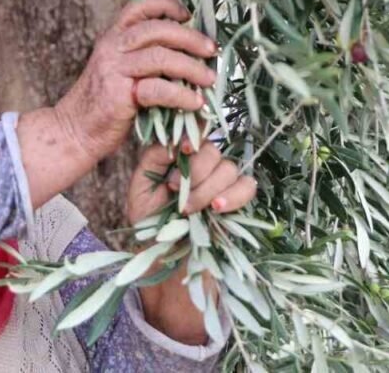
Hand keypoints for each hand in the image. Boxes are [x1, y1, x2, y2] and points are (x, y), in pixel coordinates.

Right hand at [14, 0, 216, 209]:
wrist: (74, 132)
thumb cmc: (104, 104)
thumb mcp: (120, 71)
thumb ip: (145, 59)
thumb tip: (190, 55)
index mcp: (113, 37)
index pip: (140, 7)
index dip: (167, 5)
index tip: (188, 16)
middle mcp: (112, 47)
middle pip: (158, 29)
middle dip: (190, 38)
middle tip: (212, 51)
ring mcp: (114, 69)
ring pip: (161, 56)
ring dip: (191, 67)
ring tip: (209, 79)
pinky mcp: (119, 94)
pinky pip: (158, 89)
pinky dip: (181, 95)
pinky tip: (195, 103)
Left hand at [126, 141, 257, 224]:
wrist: (163, 255)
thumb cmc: (149, 220)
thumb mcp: (141, 186)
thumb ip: (154, 158)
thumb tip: (174, 138)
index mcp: (181, 156)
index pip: (197, 133)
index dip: (194, 137)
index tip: (184, 151)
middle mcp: (204, 165)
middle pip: (213, 151)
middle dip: (195, 173)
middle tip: (175, 193)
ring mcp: (223, 182)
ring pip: (229, 169)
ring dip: (208, 189)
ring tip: (188, 210)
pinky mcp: (238, 201)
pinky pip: (247, 187)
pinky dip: (234, 196)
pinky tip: (217, 208)